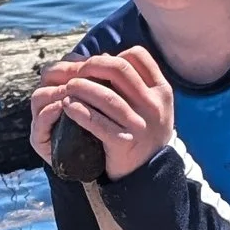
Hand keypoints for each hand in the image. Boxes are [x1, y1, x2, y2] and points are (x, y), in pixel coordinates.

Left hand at [30, 48, 174, 178]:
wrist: (149, 173)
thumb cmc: (143, 132)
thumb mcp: (150, 105)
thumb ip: (134, 83)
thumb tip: (104, 57)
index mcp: (162, 91)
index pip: (138, 56)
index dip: (113, 55)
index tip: (96, 65)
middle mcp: (154, 106)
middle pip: (120, 69)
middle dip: (93, 66)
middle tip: (77, 72)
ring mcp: (140, 125)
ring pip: (107, 96)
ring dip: (82, 88)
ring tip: (68, 88)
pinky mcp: (124, 143)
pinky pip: (97, 123)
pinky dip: (79, 112)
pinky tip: (67, 107)